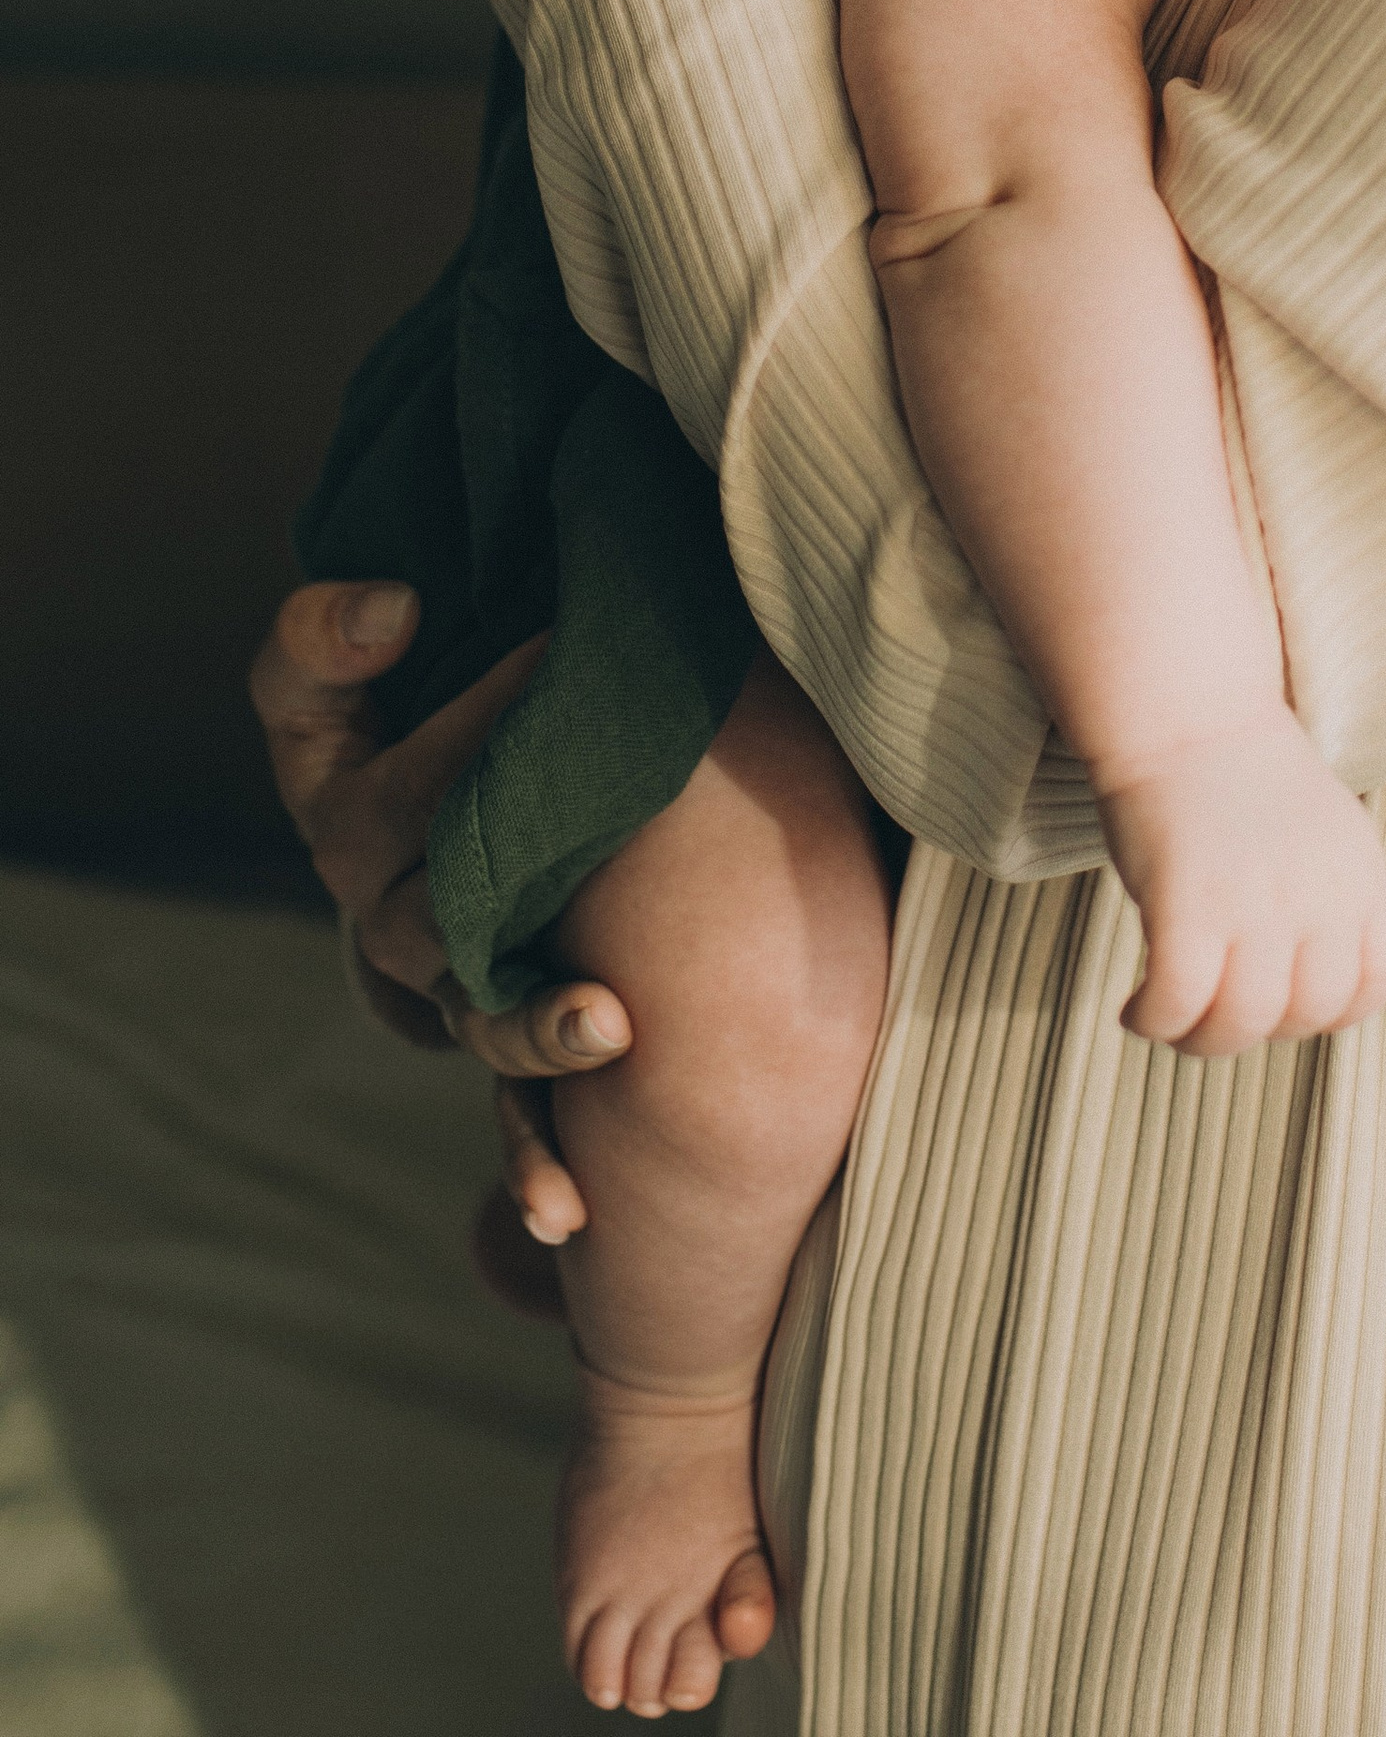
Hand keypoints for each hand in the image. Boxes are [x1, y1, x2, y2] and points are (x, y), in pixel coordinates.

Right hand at [248, 581, 626, 1241]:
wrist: (494, 770)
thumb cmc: (423, 697)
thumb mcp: (348, 654)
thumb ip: (329, 631)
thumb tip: (390, 609)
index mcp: (346, 816)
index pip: (375, 775)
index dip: (445, 710)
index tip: (522, 639)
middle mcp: (389, 911)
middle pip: (434, 906)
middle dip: (511, 858)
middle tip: (614, 797)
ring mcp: (450, 986)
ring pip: (476, 1022)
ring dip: (539, 1029)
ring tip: (614, 1025)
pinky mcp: (510, 1033)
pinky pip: (512, 1117)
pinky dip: (532, 1167)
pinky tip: (572, 1220)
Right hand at [1096, 709, 1385, 1058]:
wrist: (1186, 713)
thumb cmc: (1246, 778)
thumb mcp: (1327, 833)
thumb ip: (1337, 903)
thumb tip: (1319, 992)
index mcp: (1361, 874)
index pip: (1378, 979)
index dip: (1335, 1010)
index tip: (1287, 1002)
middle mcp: (1319, 893)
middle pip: (1306, 1014)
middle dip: (1260, 1030)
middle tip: (1216, 1010)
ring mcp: (1256, 900)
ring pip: (1242, 1022)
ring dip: (1200, 1042)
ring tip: (1171, 1022)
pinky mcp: (1190, 902)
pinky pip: (1179, 1001)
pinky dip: (1154, 1022)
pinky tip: (1136, 1011)